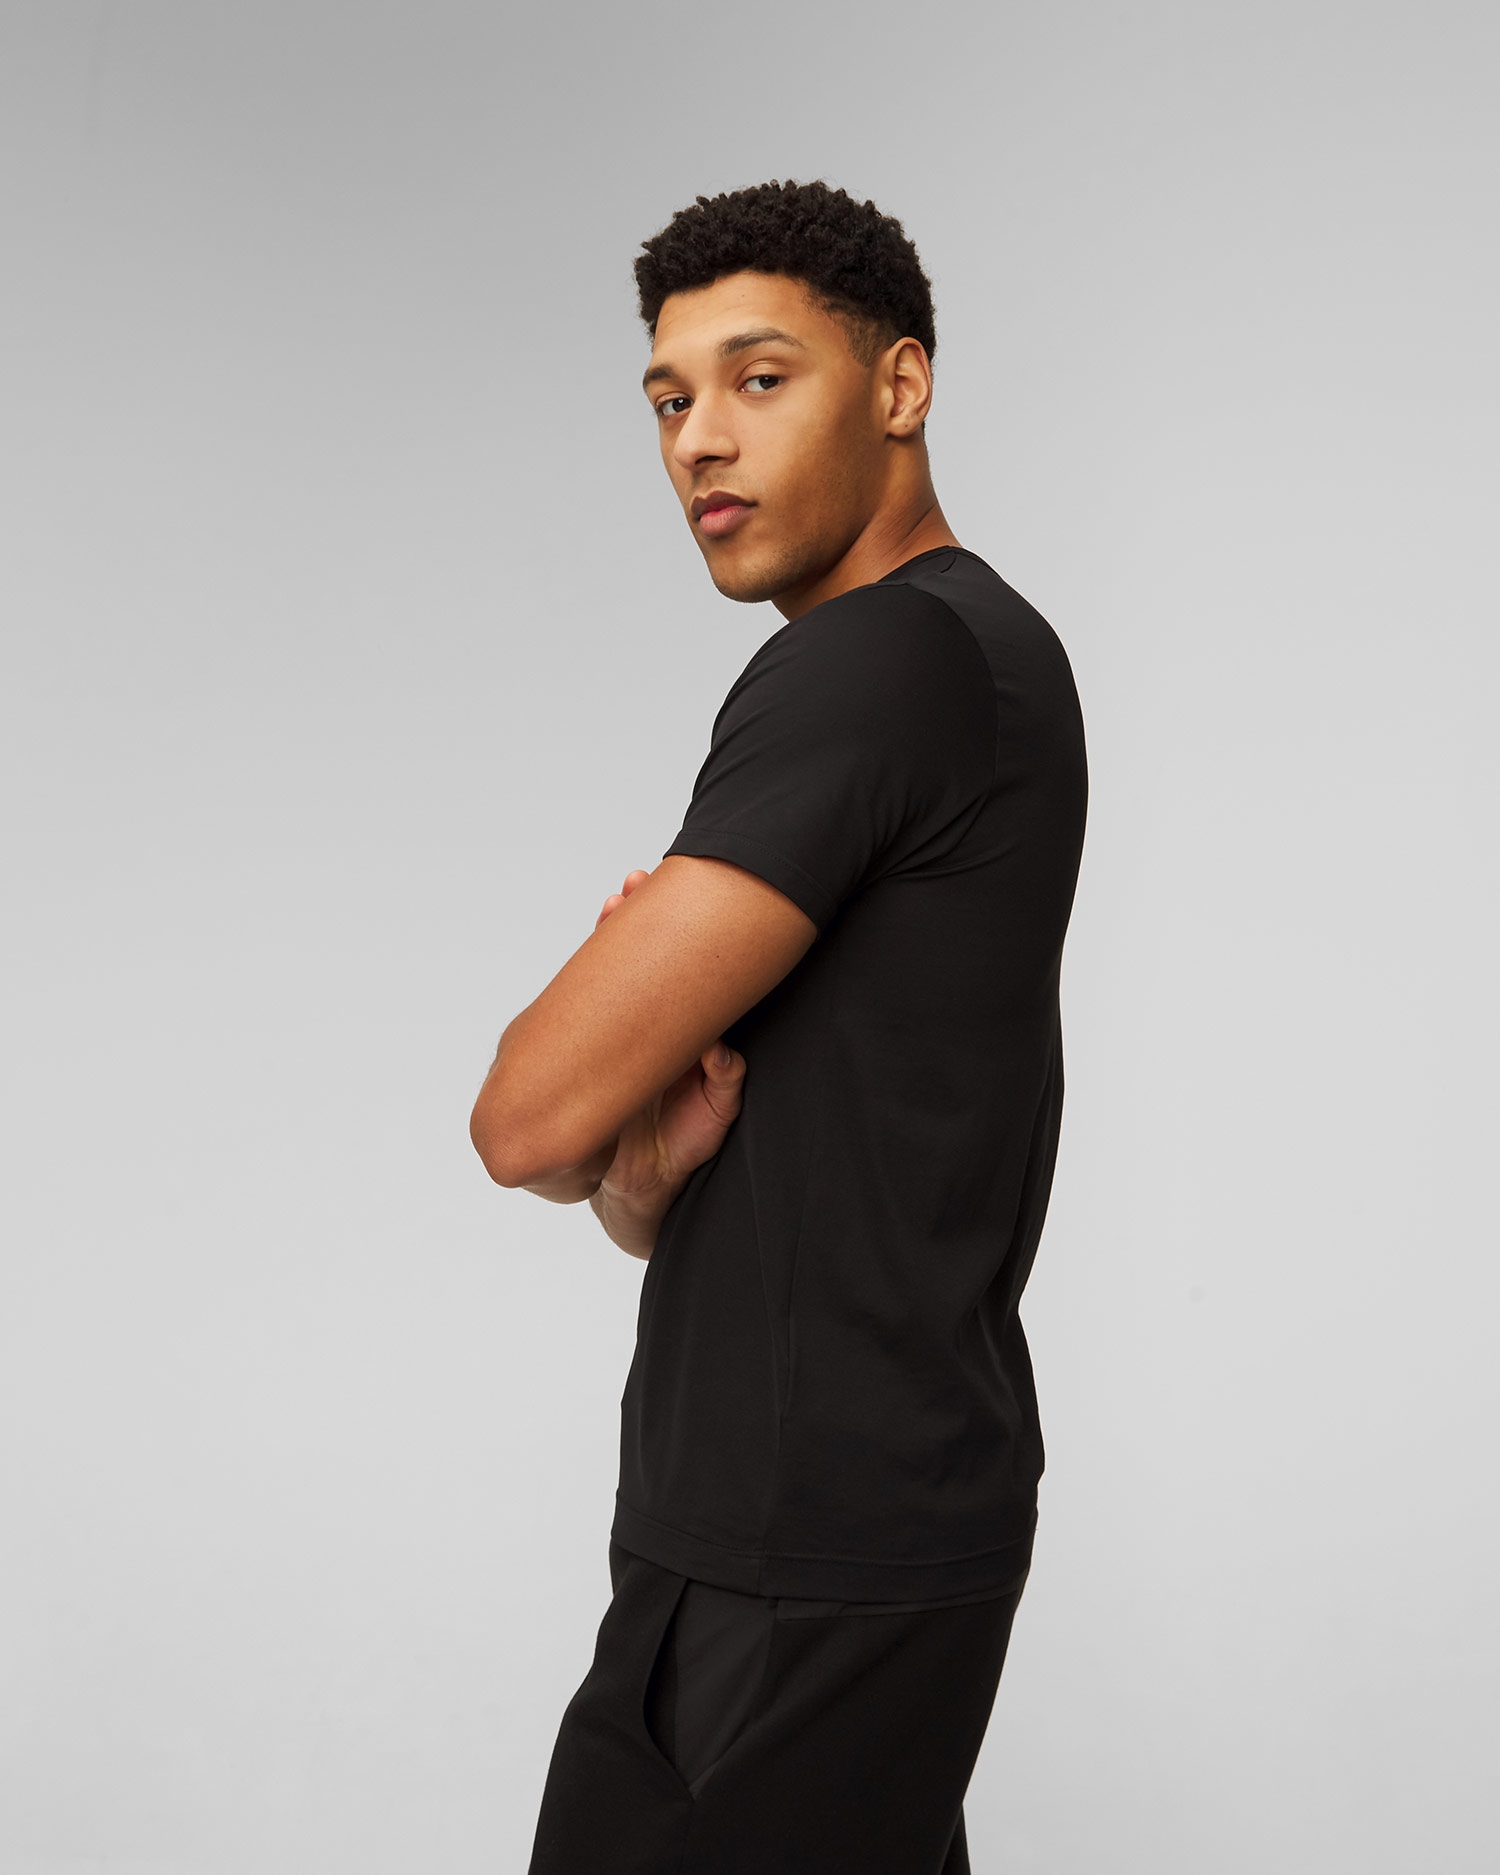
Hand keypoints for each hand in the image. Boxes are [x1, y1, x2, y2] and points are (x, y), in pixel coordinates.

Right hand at [593, 870, 746, 1197]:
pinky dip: (571, 996)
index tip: (659, 898)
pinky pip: (577, 1023)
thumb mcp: (716, 1110)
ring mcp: (612, 1037)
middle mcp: (645, 1025)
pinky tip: (574, 974)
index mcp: (676, 1030)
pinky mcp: (583, 1061)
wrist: (643, 1183)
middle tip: (629, 887)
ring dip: (606, 943)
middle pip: (636, 960)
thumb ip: (724, 1082)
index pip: (672, 970)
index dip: (666, 934)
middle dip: (632, 920)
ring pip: (607, 982)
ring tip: (612, 907)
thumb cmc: (684, 1140)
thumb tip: (721, 1052)